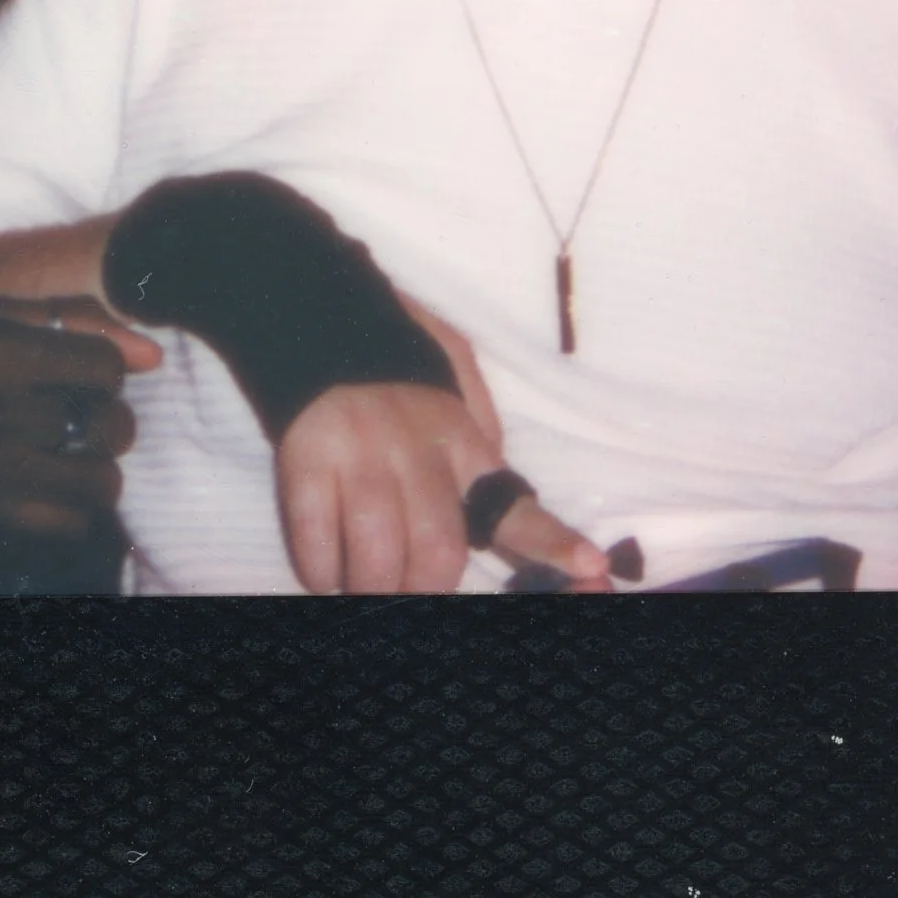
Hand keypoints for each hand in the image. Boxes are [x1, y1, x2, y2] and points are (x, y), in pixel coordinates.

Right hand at [0, 301, 159, 542]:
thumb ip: (70, 322)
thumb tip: (152, 356)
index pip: (105, 365)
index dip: (98, 370)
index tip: (70, 375)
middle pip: (112, 422)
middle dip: (101, 419)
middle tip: (66, 417)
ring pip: (103, 481)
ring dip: (93, 468)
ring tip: (60, 454)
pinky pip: (73, 525)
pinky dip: (69, 510)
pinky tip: (41, 487)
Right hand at [277, 316, 609, 595]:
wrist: (317, 307)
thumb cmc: (396, 354)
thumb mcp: (458, 380)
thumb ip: (480, 439)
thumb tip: (502, 500)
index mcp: (461, 436)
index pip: (512, 502)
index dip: (551, 541)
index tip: (591, 566)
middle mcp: (415, 447)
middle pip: (438, 551)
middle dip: (423, 589)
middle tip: (406, 590)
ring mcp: (359, 453)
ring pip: (377, 557)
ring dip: (368, 587)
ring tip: (360, 584)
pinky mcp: (306, 456)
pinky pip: (315, 538)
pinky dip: (321, 569)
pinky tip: (325, 567)